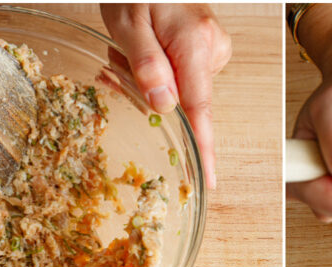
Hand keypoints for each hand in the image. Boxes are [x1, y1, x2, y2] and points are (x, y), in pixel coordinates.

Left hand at [101, 4, 231, 188]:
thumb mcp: (128, 23)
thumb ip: (146, 65)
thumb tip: (163, 105)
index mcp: (196, 45)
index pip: (201, 109)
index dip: (204, 148)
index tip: (208, 179)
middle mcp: (211, 49)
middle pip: (182, 100)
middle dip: (147, 92)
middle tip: (119, 60)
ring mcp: (211, 49)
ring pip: (176, 89)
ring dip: (146, 77)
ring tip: (128, 46)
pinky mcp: (205, 49)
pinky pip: (178, 75)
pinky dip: (155, 68)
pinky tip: (140, 47)